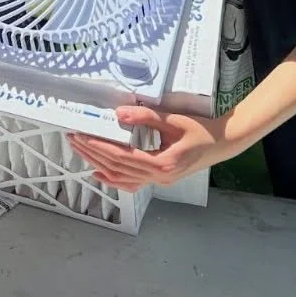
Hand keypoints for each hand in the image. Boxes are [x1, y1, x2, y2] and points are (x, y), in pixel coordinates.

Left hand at [68, 106, 234, 191]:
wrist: (222, 144)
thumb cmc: (201, 130)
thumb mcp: (174, 120)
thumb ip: (146, 116)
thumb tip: (118, 113)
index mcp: (162, 164)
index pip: (121, 157)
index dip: (99, 146)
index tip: (81, 135)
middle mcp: (158, 177)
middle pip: (117, 168)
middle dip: (92, 153)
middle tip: (73, 139)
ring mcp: (159, 182)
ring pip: (121, 178)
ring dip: (98, 164)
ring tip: (80, 150)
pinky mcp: (159, 179)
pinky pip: (131, 183)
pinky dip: (112, 179)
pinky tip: (98, 172)